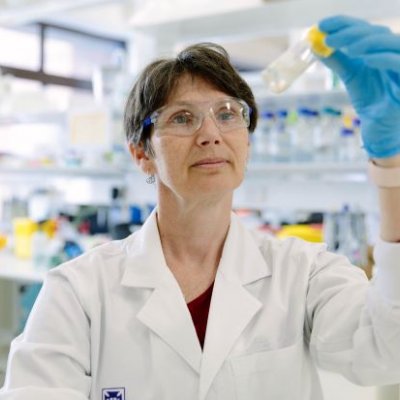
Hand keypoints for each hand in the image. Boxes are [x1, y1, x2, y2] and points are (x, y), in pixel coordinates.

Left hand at [318, 15, 399, 158]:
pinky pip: (399, 64)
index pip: (362, 27)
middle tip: (328, 38)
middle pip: (375, 32)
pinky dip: (384, 59)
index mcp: (378, 47)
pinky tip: (367, 60)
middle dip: (350, 33)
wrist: (379, 123)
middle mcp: (392, 50)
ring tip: (348, 48)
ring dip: (368, 42)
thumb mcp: (350, 75)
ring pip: (391, 43)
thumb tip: (315, 46)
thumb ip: (337, 59)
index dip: (343, 23)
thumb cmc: (369, 97)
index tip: (321, 25)